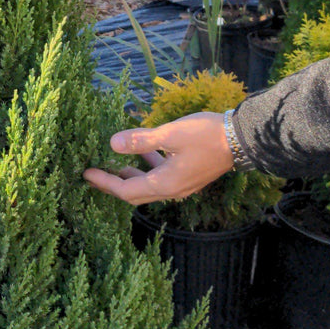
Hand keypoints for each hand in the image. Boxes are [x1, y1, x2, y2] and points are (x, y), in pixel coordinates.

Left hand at [83, 111, 234, 204]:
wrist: (243, 139)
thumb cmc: (206, 135)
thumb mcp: (170, 134)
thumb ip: (140, 140)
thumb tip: (112, 143)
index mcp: (165, 184)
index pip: (126, 190)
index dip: (105, 182)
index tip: (86, 173)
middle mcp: (172, 190)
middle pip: (135, 193)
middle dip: (113, 184)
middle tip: (94, 174)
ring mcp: (182, 185)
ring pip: (148, 186)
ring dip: (130, 176)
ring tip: (113, 164)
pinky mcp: (189, 176)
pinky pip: (161, 178)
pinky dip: (147, 169)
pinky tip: (143, 154)